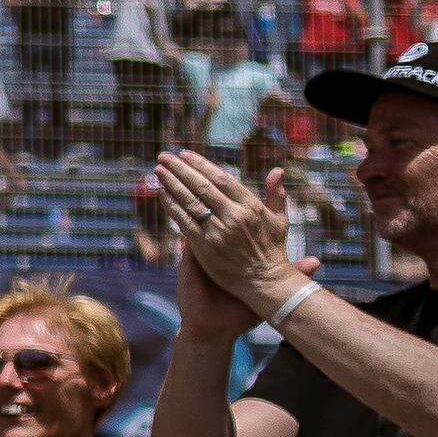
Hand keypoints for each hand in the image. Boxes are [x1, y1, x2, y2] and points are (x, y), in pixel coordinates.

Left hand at [150, 149, 293, 307]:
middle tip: (164, 156)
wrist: (264, 282)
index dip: (201, 165)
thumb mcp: (279, 220)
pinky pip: (183, 221)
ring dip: (171, 183)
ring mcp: (217, 231)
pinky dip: (170, 205)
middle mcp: (233, 216)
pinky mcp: (203, 246)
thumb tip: (277, 170)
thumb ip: (276, 195)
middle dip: (180, 169)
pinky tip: (160, 193)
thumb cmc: (272, 250)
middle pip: (201, 186)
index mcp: (251, 207)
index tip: (185, 154)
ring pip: (189, 201)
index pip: (221, 179)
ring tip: (158, 169)